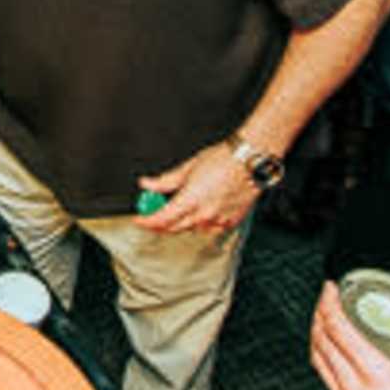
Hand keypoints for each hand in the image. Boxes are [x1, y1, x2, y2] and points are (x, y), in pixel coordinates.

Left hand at [133, 142, 260, 236]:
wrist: (250, 162)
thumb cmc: (223, 160)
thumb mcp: (188, 167)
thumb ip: (165, 180)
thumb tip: (147, 184)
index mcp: (190, 200)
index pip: (161, 219)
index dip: (146, 221)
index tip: (139, 219)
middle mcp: (203, 215)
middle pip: (173, 228)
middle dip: (160, 224)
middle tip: (154, 213)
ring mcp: (217, 221)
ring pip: (191, 229)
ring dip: (181, 222)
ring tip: (183, 206)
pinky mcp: (229, 223)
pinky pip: (209, 228)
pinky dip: (201, 222)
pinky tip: (202, 208)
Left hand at [307, 284, 389, 389]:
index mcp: (374, 377)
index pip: (338, 330)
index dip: (329, 304)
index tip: (330, 289)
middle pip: (321, 344)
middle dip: (318, 316)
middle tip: (324, 300)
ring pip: (320, 366)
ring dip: (318, 340)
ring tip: (324, 325)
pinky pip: (328, 385)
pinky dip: (326, 364)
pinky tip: (337, 363)